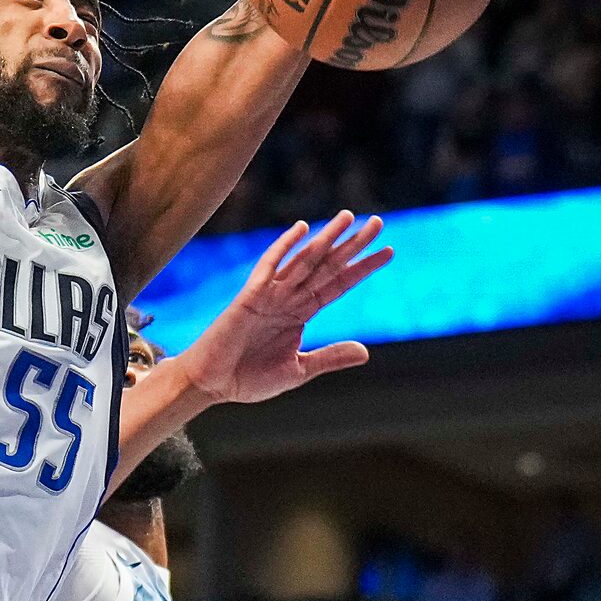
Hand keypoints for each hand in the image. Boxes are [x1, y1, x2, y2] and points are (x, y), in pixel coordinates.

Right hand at [179, 213, 391, 404]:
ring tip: (349, 217)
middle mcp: (289, 299)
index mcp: (300, 314)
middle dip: (352, 245)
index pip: (338, 284)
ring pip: (304, 261)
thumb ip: (329, 357)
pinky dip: (284, 247)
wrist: (212, 384)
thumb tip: (366, 351)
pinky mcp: (250, 297)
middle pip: (327, 266)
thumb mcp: (298, 370)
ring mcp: (270, 295)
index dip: (362, 268)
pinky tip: (302, 228)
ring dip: (327, 239)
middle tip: (377, 222)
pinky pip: (269, 267)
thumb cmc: (248, 378)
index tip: (388, 252)